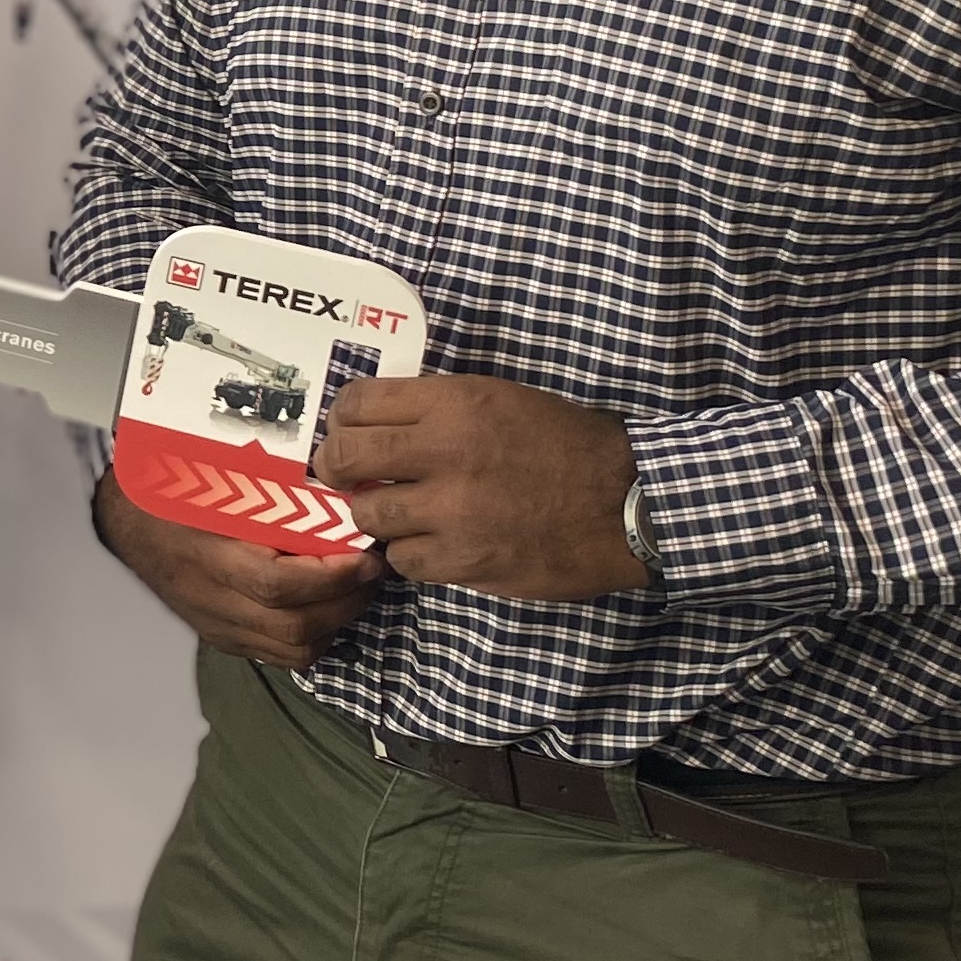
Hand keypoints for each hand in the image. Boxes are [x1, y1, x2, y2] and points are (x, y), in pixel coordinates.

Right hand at [90, 470, 384, 666]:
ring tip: (357, 587)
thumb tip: (332, 488)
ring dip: (337, 622)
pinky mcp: (225, 638)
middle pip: (293, 627)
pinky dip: (316, 635)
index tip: (364, 555)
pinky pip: (281, 655)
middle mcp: (213, 602)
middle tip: (374, 569)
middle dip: (347, 601)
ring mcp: (219, 626)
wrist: (127, 523)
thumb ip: (268, 490)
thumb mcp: (212, 479)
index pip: (277, 586)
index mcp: (206, 558)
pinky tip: (328, 605)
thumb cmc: (171, 490)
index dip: (330, 576)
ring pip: (293, 650)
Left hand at [318, 374, 643, 600]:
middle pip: (345, 458)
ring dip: (374, 516)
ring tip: (396, 513)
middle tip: (344, 476)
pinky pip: (404, 560)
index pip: (359, 402)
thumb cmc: (567, 444)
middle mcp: (445, 453)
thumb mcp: (501, 399)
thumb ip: (437, 409)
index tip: (346, 430)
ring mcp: (452, 513)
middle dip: (335, 468)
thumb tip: (375, 424)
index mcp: (455, 404)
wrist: (626, 502)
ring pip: (368, 516)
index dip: (343, 418)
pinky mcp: (465, 562)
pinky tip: (432, 543)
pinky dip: (410, 554)